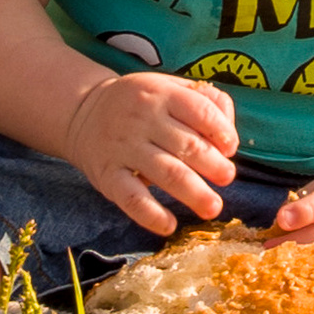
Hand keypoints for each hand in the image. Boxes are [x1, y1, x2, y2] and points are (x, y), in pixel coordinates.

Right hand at [65, 69, 235, 234]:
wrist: (83, 111)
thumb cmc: (142, 104)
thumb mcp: (171, 88)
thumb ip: (207, 102)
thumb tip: (229, 139)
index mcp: (163, 94)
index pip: (200, 111)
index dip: (222, 131)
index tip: (230, 149)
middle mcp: (143, 119)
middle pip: (188, 145)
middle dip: (214, 165)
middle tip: (228, 177)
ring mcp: (124, 147)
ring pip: (166, 173)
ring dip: (194, 193)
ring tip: (213, 207)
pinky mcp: (107, 174)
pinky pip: (131, 197)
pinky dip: (151, 215)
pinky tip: (169, 225)